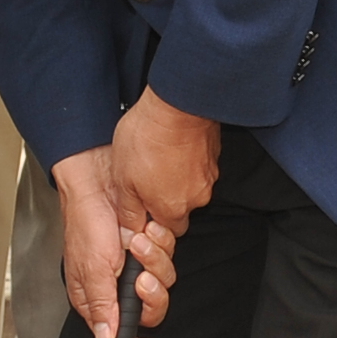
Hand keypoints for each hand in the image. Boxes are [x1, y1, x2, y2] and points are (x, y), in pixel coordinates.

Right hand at [49, 146, 174, 337]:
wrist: (97, 179)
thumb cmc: (85, 220)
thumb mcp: (91, 267)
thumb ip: (101, 305)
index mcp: (99, 299)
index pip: (120, 335)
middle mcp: (119, 286)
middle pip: (151, 309)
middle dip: (151, 292)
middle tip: (141, 276)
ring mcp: (137, 266)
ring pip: (163, 281)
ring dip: (155, 259)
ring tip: (138, 238)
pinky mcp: (152, 246)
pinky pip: (170, 255)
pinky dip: (162, 243)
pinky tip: (147, 228)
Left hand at [108, 89, 221, 257]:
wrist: (176, 104)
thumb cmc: (147, 138)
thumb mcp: (122, 179)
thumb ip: (128, 209)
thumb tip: (129, 229)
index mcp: (172, 209)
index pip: (166, 232)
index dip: (152, 221)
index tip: (141, 206)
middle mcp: (196, 198)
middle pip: (181, 210)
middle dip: (165, 200)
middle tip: (147, 180)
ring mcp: (208, 176)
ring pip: (190, 188)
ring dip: (175, 179)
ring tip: (157, 158)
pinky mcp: (214, 156)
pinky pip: (198, 167)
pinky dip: (186, 162)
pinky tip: (170, 147)